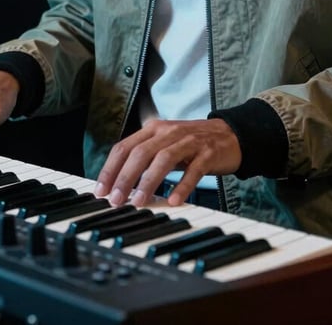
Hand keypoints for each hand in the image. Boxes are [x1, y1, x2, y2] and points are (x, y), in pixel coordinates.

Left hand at [93, 118, 241, 207]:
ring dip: (149, 181)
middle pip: (141, 152)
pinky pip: (194, 170)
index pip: (124, 146)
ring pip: (164, 159)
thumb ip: (143, 159)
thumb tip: (116, 184)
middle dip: (125, 177)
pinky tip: (174, 200)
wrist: (230, 134)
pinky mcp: (208, 152)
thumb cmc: (191, 144)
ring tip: (139, 202)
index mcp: (154, 129)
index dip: (110, 169)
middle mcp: (169, 131)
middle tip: (115, 200)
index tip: (101, 190)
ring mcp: (190, 141)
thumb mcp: (164, 145)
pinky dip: (183, 185)